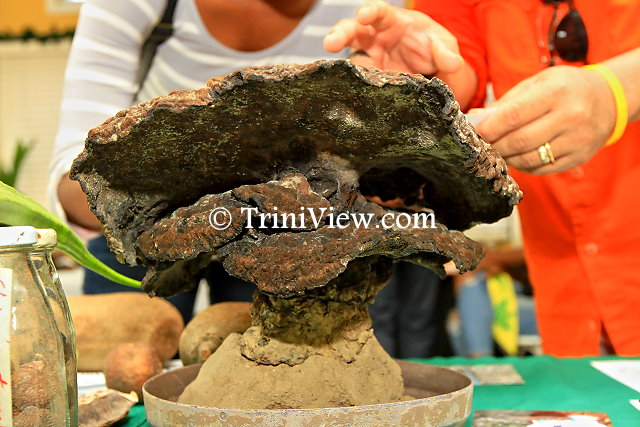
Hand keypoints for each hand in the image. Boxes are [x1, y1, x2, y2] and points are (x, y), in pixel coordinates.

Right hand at [323, 1, 462, 75]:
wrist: (429, 69)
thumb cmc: (432, 47)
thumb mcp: (444, 45)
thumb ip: (446, 52)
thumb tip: (452, 63)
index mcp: (392, 20)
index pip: (378, 11)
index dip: (369, 12)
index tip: (363, 16)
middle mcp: (375, 35)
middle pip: (353, 29)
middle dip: (341, 33)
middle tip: (331, 43)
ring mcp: (368, 56)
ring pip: (348, 51)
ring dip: (337, 57)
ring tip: (329, 65)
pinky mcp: (368, 75)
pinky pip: (355, 76)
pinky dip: (349, 80)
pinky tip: (343, 84)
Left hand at [476, 65, 615, 173]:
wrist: (608, 99)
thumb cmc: (565, 88)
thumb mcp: (539, 83)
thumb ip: (508, 102)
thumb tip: (476, 118)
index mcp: (557, 92)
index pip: (514, 115)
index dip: (490, 127)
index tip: (476, 132)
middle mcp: (570, 116)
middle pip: (520, 141)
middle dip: (495, 146)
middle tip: (481, 146)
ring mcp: (576, 140)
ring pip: (530, 158)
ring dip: (506, 158)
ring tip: (496, 152)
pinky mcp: (579, 157)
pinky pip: (542, 169)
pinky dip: (523, 166)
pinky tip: (516, 158)